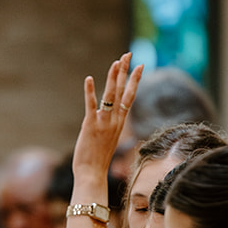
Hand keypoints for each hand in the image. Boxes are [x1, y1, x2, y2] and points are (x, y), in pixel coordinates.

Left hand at [73, 53, 144, 182]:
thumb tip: (102, 117)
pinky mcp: (90, 125)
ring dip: (113, 77)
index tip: (139, 65)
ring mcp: (104, 122)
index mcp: (119, 122)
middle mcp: (115, 120)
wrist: (92, 173)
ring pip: (111, 95)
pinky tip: (88, 79)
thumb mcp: (106, 138)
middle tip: (128, 54)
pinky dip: (90, 91)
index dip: (134, 80)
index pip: (129, 96)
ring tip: (116, 62)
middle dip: (126, 71)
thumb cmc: (98, 159)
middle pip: (123, 91)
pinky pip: (91, 105)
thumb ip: (106, 125)